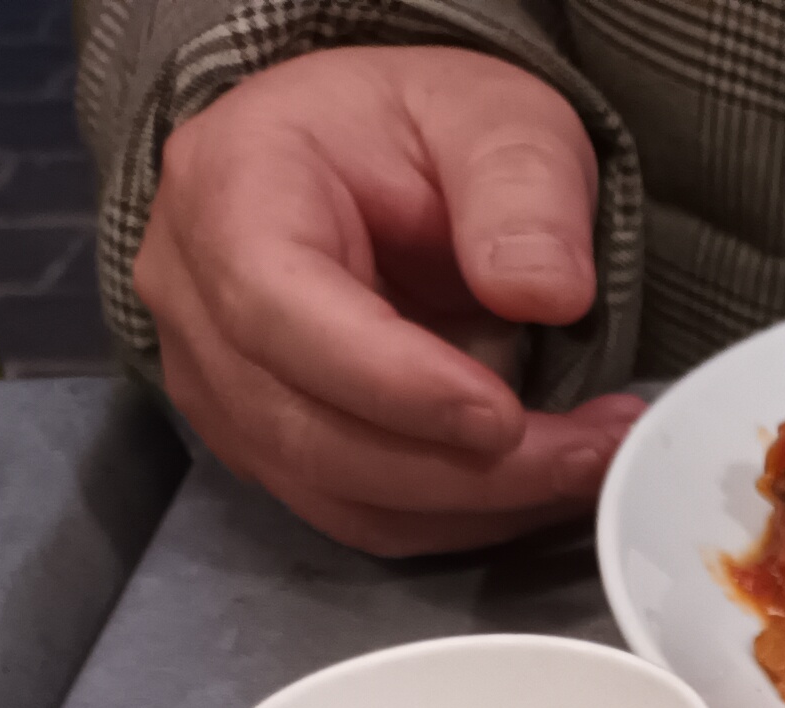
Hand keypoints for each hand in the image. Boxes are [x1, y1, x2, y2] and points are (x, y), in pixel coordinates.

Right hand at [134, 45, 646, 556]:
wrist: (367, 161)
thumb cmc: (413, 127)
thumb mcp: (492, 115)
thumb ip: (522, 189)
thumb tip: (546, 291)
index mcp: (229, 187)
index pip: (279, 312)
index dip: (394, 384)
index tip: (505, 416)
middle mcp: (196, 295)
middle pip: (308, 430)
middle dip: (462, 468)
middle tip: (589, 456)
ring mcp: (217, 381)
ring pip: (335, 493)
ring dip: (472, 505)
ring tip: (583, 465)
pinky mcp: (261, 443)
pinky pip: (356, 514)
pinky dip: (455, 516)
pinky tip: (534, 483)